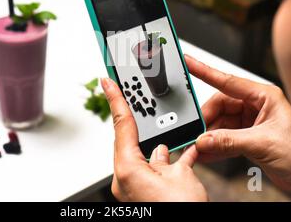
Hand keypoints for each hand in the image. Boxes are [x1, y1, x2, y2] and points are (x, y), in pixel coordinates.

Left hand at [101, 77, 207, 201]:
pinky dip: (170, 159)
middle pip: (132, 139)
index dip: (115, 99)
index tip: (106, 82)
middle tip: (132, 94)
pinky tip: (183, 150)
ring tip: (168, 125)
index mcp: (128, 171)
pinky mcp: (152, 193)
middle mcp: (129, 179)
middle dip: (137, 119)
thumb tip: (166, 152)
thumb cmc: (181, 212)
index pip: (121, 126)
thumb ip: (171, 159)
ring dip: (159, 141)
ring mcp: (140, 187)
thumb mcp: (179, 179)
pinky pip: (160, 169)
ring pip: (148, 154)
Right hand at [185, 55, 290, 200]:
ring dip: (209, 135)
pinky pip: (223, 135)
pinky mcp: (246, 135)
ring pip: (219, 122)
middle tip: (195, 132)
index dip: (204, 71)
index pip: (227, 81)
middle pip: (220, 105)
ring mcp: (250, 120)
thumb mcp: (260, 144)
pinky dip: (214, 145)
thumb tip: (203, 139)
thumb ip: (228, 141)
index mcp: (264, 96)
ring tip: (199, 146)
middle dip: (206, 120)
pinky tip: (206, 153)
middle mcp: (256, 104)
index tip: (188, 63)